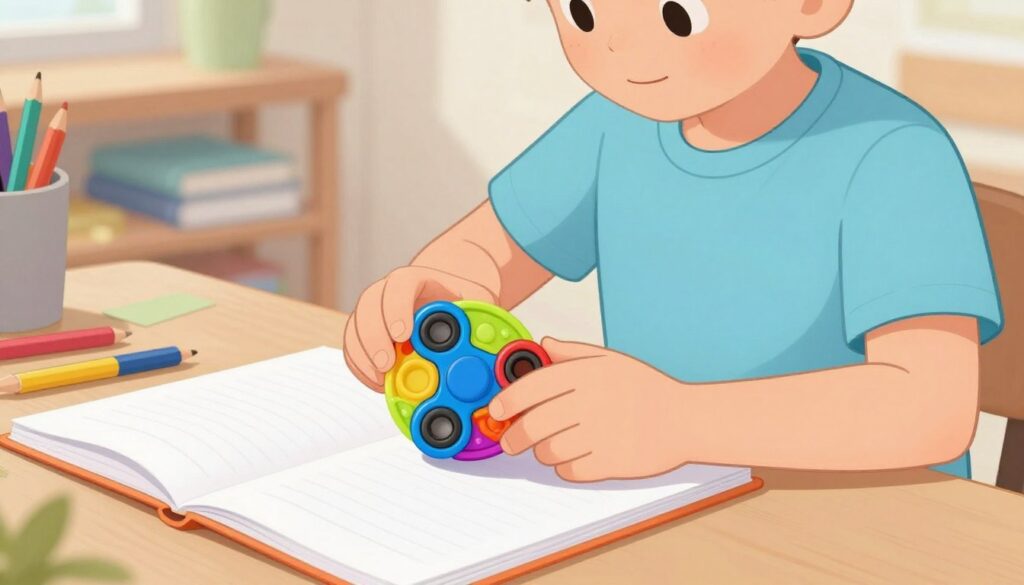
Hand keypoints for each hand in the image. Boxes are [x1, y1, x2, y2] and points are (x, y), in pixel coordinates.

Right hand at [344, 266, 495, 391]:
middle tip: (386, 365)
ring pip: (355, 327)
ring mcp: (375, 311)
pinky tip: (377, 383)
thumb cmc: (465, 299)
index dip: (397, 308)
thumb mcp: (479, 302)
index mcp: (418, 279)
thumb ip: (480, 317)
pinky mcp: (367, 332)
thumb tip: (490, 343)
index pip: (400, 285)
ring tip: (381, 380)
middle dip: (373, 338)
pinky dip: (361, 367)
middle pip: (369, 306)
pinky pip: (353, 348)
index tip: (403, 334)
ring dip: (363, 356)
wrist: (451, 295)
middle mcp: (390, 291)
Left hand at [489, 338, 687, 481]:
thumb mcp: (611, 360)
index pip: (531, 387)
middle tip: (511, 441)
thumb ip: (573, 353)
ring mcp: (600, 434)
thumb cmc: (647, 389)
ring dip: (542, 452)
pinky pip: (569, 471)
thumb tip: (543, 344)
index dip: (506, 402)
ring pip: (548, 451)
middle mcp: (590, 402)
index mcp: (586, 374)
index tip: (496, 411)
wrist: (685, 420)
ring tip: (551, 446)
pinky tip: (574, 457)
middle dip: (514, 437)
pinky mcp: (609, 463)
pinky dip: (565, 467)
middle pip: (533, 426)